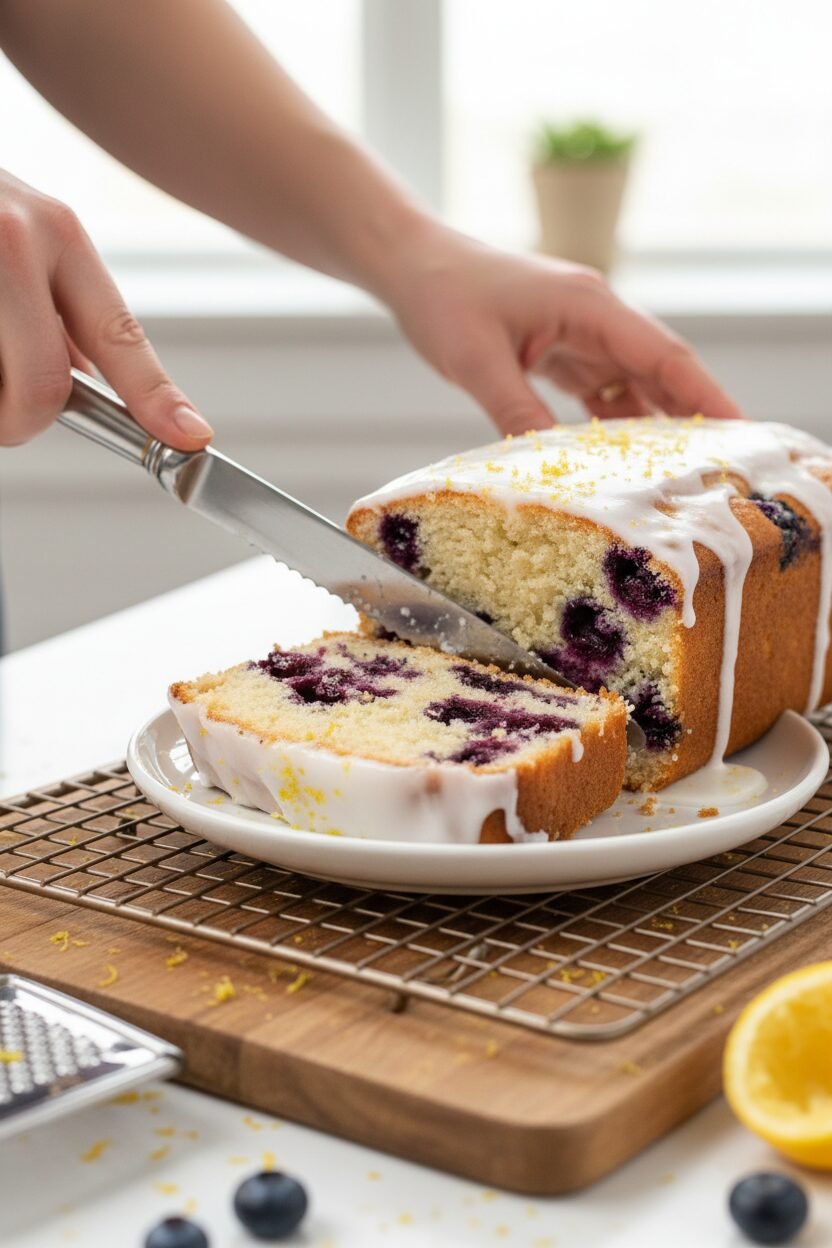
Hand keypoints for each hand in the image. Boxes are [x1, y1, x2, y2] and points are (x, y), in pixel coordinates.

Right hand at [0, 169, 211, 447]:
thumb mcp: (24, 236)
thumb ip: (57, 307)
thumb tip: (84, 385)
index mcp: (56, 231)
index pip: (118, 334)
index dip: (155, 397)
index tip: (190, 436)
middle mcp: (13, 238)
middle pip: (44, 386)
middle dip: (23, 422)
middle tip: (6, 418)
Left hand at [383, 221, 742, 435]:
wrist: (410, 264)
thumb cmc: (441, 295)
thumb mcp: (476, 361)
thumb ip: (516, 412)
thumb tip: (550, 467)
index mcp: (588, 306)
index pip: (662, 355)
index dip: (703, 396)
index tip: (739, 430)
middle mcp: (593, 316)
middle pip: (658, 370)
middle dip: (691, 416)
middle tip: (720, 466)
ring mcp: (577, 331)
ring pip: (630, 383)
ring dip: (652, 423)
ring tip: (676, 473)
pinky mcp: (557, 347)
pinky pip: (599, 389)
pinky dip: (612, 420)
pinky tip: (622, 457)